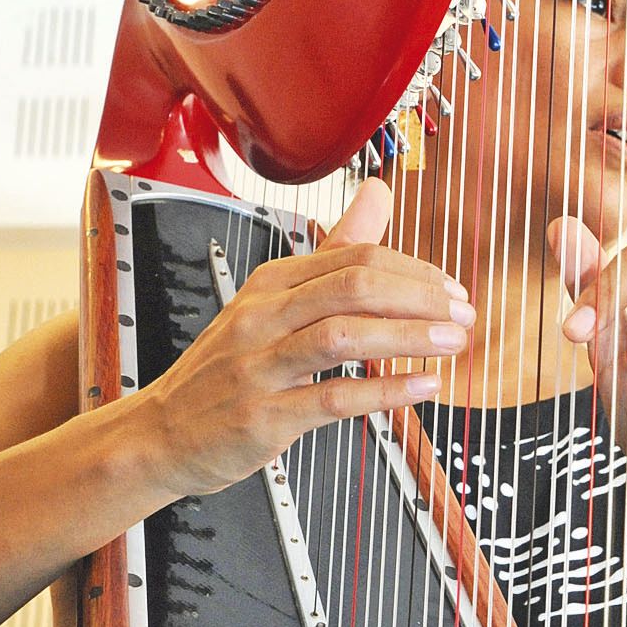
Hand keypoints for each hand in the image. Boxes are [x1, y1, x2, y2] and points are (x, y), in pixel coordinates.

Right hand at [138, 180, 473, 496]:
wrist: (163, 433)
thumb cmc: (228, 367)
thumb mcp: (274, 300)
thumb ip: (334, 249)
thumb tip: (380, 193)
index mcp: (272, 281)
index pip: (354, 256)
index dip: (413, 270)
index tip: (452, 289)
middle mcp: (263, 316)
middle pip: (352, 286)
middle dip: (419, 297)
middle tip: (463, 314)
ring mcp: (260, 366)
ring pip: (343, 336)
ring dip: (408, 337)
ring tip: (452, 344)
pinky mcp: (262, 416)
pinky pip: (332, 398)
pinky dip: (384, 392)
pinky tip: (421, 388)